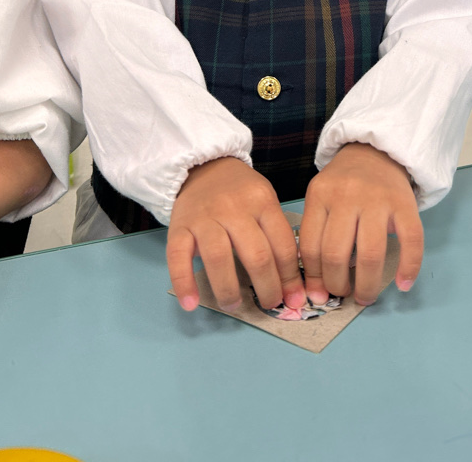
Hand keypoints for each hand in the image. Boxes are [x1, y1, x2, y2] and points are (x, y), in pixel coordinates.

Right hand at [167, 157, 305, 312]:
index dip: (290, 277)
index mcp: (262, 201)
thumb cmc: (240, 191)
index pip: (282, 245)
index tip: (294, 299)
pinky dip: (183, 283)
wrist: (203, 166)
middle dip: (267, 288)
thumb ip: (276, 234)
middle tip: (270, 305)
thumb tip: (291, 282)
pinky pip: (178, 257)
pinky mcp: (179, 226)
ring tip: (234, 306)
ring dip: (229, 289)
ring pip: (219, 258)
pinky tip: (191, 304)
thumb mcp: (265, 201)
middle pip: (256, 255)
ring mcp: (204, 217)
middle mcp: (234, 208)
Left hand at [298, 143, 422, 306]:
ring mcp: (377, 199)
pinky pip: (410, 241)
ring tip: (365, 296)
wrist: (376, 151)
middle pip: (336, 254)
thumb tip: (315, 290)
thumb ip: (315, 235)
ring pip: (369, 253)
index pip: (310, 247)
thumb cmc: (344, 183)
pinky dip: (408, 268)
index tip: (320, 294)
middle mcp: (346, 195)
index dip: (314, 278)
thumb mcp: (321, 198)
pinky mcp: (405, 203)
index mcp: (320, 195)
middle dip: (337, 285)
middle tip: (343, 295)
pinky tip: (403, 284)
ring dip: (366, 285)